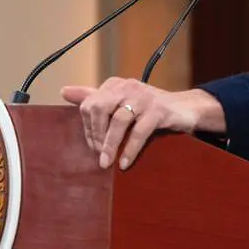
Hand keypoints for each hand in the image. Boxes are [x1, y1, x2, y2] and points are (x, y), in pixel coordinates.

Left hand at [60, 78, 222, 169]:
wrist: (185, 109)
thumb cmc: (148, 108)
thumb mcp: (120, 101)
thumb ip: (93, 97)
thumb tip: (63, 91)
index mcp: (115, 85)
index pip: (90, 105)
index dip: (88, 128)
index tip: (93, 147)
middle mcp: (128, 87)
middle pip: (100, 108)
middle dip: (96, 135)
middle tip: (99, 156)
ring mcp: (144, 97)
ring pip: (119, 120)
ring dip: (110, 145)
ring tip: (107, 163)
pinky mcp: (159, 110)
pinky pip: (139, 131)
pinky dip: (130, 149)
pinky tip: (125, 163)